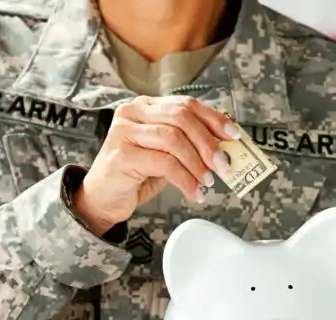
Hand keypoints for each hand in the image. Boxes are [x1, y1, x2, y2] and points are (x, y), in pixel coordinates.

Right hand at [72, 95, 240, 233]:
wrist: (101, 199)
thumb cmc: (135, 175)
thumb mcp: (166, 155)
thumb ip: (188, 145)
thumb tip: (224, 148)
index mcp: (145, 107)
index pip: (186, 104)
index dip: (214, 118)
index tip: (234, 135)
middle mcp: (132, 113)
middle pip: (181, 118)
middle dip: (208, 142)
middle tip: (223, 164)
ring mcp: (124, 132)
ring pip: (174, 139)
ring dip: (197, 163)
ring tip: (207, 181)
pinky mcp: (121, 155)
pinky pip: (164, 163)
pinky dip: (185, 179)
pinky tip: (193, 191)